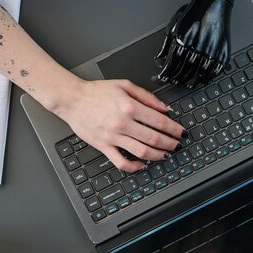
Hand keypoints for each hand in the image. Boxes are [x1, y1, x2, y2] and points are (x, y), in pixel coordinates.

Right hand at [56, 79, 185, 171]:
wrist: (72, 99)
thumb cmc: (96, 92)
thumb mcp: (124, 85)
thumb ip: (147, 96)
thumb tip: (165, 108)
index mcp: (130, 107)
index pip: (160, 122)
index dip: (174, 129)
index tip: (181, 132)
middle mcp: (123, 123)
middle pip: (154, 138)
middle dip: (170, 144)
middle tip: (177, 145)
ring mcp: (113, 137)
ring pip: (142, 152)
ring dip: (157, 156)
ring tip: (165, 155)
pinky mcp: (104, 146)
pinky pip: (121, 162)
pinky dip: (134, 167)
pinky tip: (142, 165)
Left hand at [156, 0, 230, 87]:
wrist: (213, 3)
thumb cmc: (193, 13)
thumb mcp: (175, 26)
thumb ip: (167, 44)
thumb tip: (159, 60)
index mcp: (183, 40)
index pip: (172, 64)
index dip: (165, 74)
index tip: (161, 78)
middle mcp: (197, 47)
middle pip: (184, 71)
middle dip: (176, 79)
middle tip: (173, 82)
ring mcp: (211, 50)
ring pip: (198, 74)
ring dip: (191, 81)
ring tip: (186, 83)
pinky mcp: (222, 51)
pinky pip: (214, 70)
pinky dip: (207, 77)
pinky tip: (201, 78)